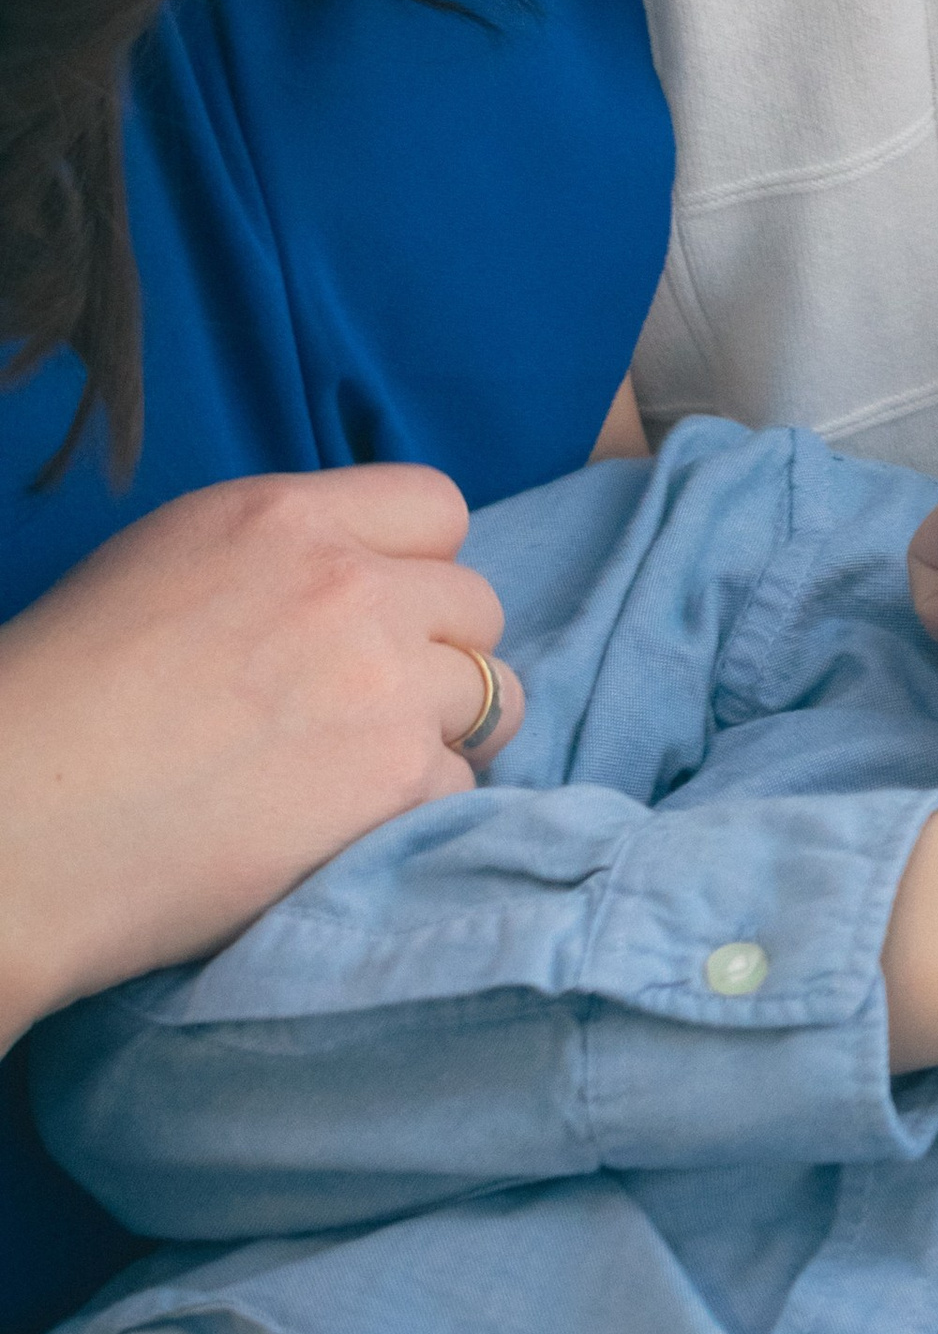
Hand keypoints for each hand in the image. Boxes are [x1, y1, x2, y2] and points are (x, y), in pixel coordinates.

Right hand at [0, 468, 517, 1044]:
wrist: (22, 820)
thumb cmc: (58, 698)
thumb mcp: (167, 564)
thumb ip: (281, 560)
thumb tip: (355, 583)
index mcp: (286, 518)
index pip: (437, 506)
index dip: (418, 566)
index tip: (384, 613)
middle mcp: (352, 588)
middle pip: (478, 606)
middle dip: (437, 653)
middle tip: (368, 706)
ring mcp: (386, 687)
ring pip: (493, 697)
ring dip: (443, 731)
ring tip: (360, 770)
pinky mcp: (399, 786)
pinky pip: (460, 786)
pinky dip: (417, 811)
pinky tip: (339, 827)